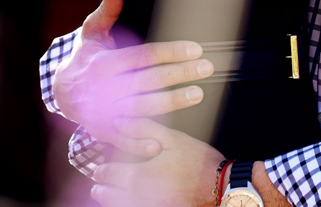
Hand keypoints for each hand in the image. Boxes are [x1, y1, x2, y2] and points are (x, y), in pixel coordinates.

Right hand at [54, 0, 214, 156]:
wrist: (59, 91)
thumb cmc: (85, 57)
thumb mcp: (92, 32)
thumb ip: (107, 10)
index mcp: (104, 61)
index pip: (144, 55)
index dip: (171, 51)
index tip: (196, 48)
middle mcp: (104, 87)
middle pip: (149, 80)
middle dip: (180, 74)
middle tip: (208, 68)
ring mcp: (103, 111)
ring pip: (142, 108)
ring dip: (172, 103)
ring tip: (198, 94)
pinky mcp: (102, 131)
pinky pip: (124, 138)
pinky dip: (140, 143)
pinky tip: (162, 141)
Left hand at [91, 118, 224, 206]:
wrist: (221, 187)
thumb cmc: (198, 161)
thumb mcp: (172, 138)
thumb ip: (142, 128)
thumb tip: (118, 121)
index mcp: (139, 176)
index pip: (107, 174)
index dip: (101, 169)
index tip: (100, 166)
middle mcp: (140, 197)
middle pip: (107, 196)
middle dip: (101, 187)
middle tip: (99, 183)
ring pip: (119, 206)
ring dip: (112, 199)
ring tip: (109, 193)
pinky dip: (128, 204)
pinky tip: (131, 200)